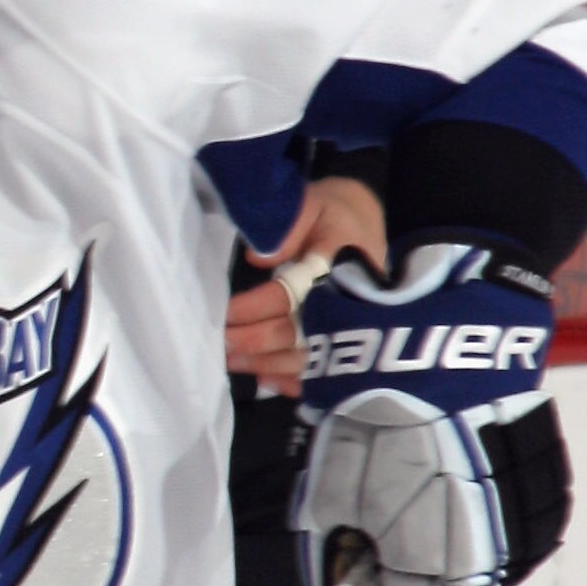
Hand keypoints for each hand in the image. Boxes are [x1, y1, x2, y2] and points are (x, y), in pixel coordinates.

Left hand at [231, 173, 386, 395]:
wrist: (365, 228)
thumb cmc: (332, 217)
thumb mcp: (312, 204)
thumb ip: (288, 226)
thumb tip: (259, 257)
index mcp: (340, 263)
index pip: (292, 294)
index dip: (255, 307)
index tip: (226, 313)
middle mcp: (349, 302)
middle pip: (297, 333)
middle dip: (254, 341)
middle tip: (221, 342)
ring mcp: (352, 328)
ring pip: (306, 359)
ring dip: (265, 365)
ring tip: (231, 361)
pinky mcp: (350, 344)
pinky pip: (321, 374)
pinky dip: (292, 381)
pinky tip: (264, 380)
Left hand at [292, 239, 570, 585]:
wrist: (447, 319)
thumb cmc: (376, 393)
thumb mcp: (331, 470)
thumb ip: (336, 533)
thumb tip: (340, 569)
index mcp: (432, 542)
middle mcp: (485, 532)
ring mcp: (521, 499)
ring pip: (494, 564)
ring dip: (460, 576)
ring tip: (425, 569)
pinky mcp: (541, 464)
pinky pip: (520, 525)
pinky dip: (489, 535)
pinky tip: (464, 526)